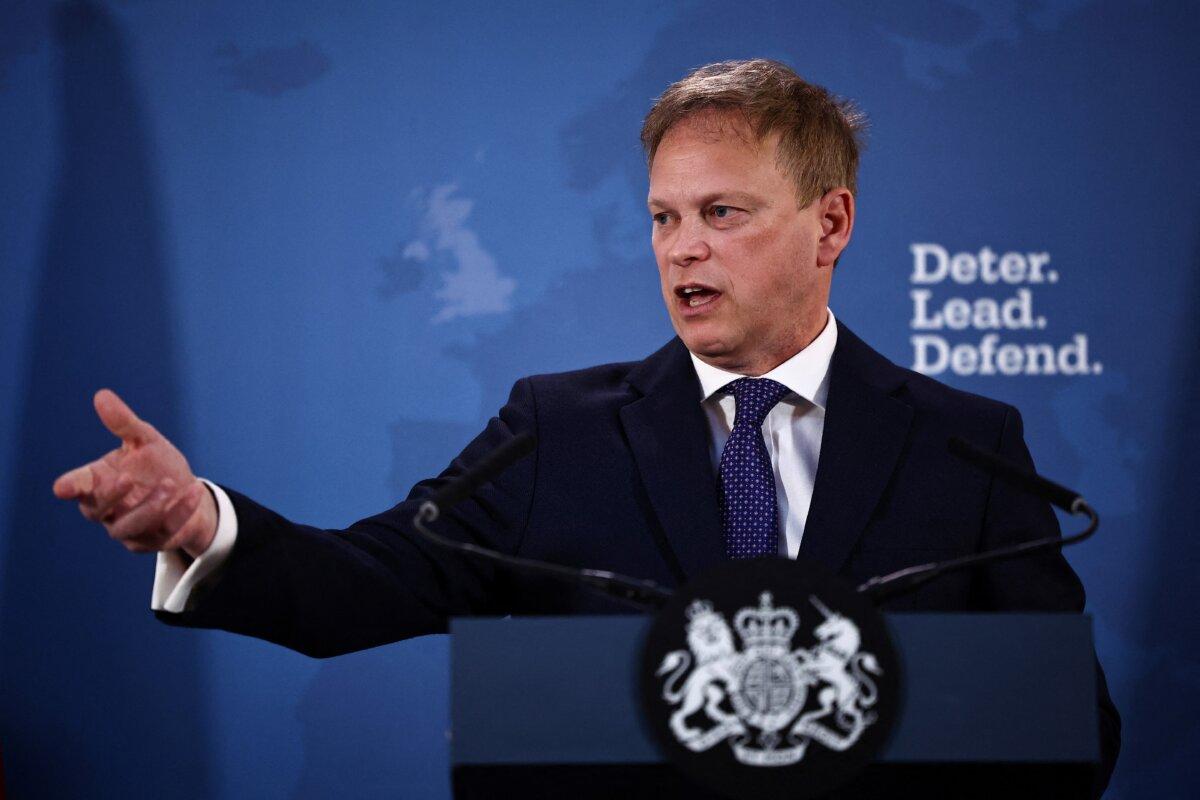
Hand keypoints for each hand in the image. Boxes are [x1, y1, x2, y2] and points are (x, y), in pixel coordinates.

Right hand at [52, 389, 217, 558]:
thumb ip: (124, 423)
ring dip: (149, 507)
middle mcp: (108, 510)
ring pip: (128, 528)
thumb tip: (102, 395)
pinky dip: (180, 512)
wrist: (188, 490)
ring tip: (170, 484)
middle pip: (96, 511)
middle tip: (130, 478)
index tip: (63, 487)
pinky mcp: (153, 542)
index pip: (77, 486)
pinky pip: (163, 533)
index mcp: (98, 483)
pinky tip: (193, 490)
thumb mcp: (144, 440)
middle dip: (112, 496)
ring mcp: (129, 530)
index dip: (70, 486)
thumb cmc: (157, 464)